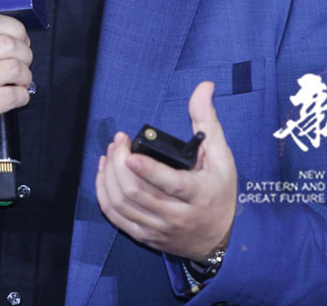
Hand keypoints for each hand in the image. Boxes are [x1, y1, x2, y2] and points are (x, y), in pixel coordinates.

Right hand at [0, 14, 32, 156]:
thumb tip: (17, 36)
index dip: (17, 30)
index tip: (21, 40)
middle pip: (9, 44)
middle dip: (25, 54)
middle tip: (23, 63)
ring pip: (14, 68)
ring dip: (25, 76)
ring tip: (19, 81)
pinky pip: (12, 96)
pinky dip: (22, 96)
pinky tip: (16, 97)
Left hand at [95, 81, 236, 261]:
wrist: (219, 239)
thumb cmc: (219, 192)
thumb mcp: (221, 156)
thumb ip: (207, 121)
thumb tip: (204, 88)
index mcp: (198, 194)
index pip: (169, 184)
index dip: (146, 170)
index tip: (130, 154)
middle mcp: (177, 215)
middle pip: (137, 192)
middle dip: (120, 164)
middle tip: (118, 142)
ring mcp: (158, 228)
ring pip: (122, 205)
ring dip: (109, 176)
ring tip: (110, 153)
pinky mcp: (145, 236)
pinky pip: (116, 217)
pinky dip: (104, 193)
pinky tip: (104, 173)